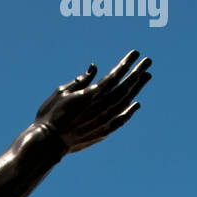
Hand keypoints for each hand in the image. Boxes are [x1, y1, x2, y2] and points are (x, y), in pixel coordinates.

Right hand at [35, 50, 151, 152]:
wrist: (48, 143)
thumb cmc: (51, 115)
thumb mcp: (62, 92)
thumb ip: (80, 81)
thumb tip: (94, 68)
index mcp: (90, 95)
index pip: (114, 76)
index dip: (126, 64)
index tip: (135, 53)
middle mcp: (100, 108)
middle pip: (125, 87)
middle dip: (137, 73)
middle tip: (148, 61)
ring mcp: (103, 121)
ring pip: (125, 102)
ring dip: (137, 88)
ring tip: (146, 76)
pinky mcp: (102, 133)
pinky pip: (120, 120)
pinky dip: (129, 112)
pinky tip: (136, 104)